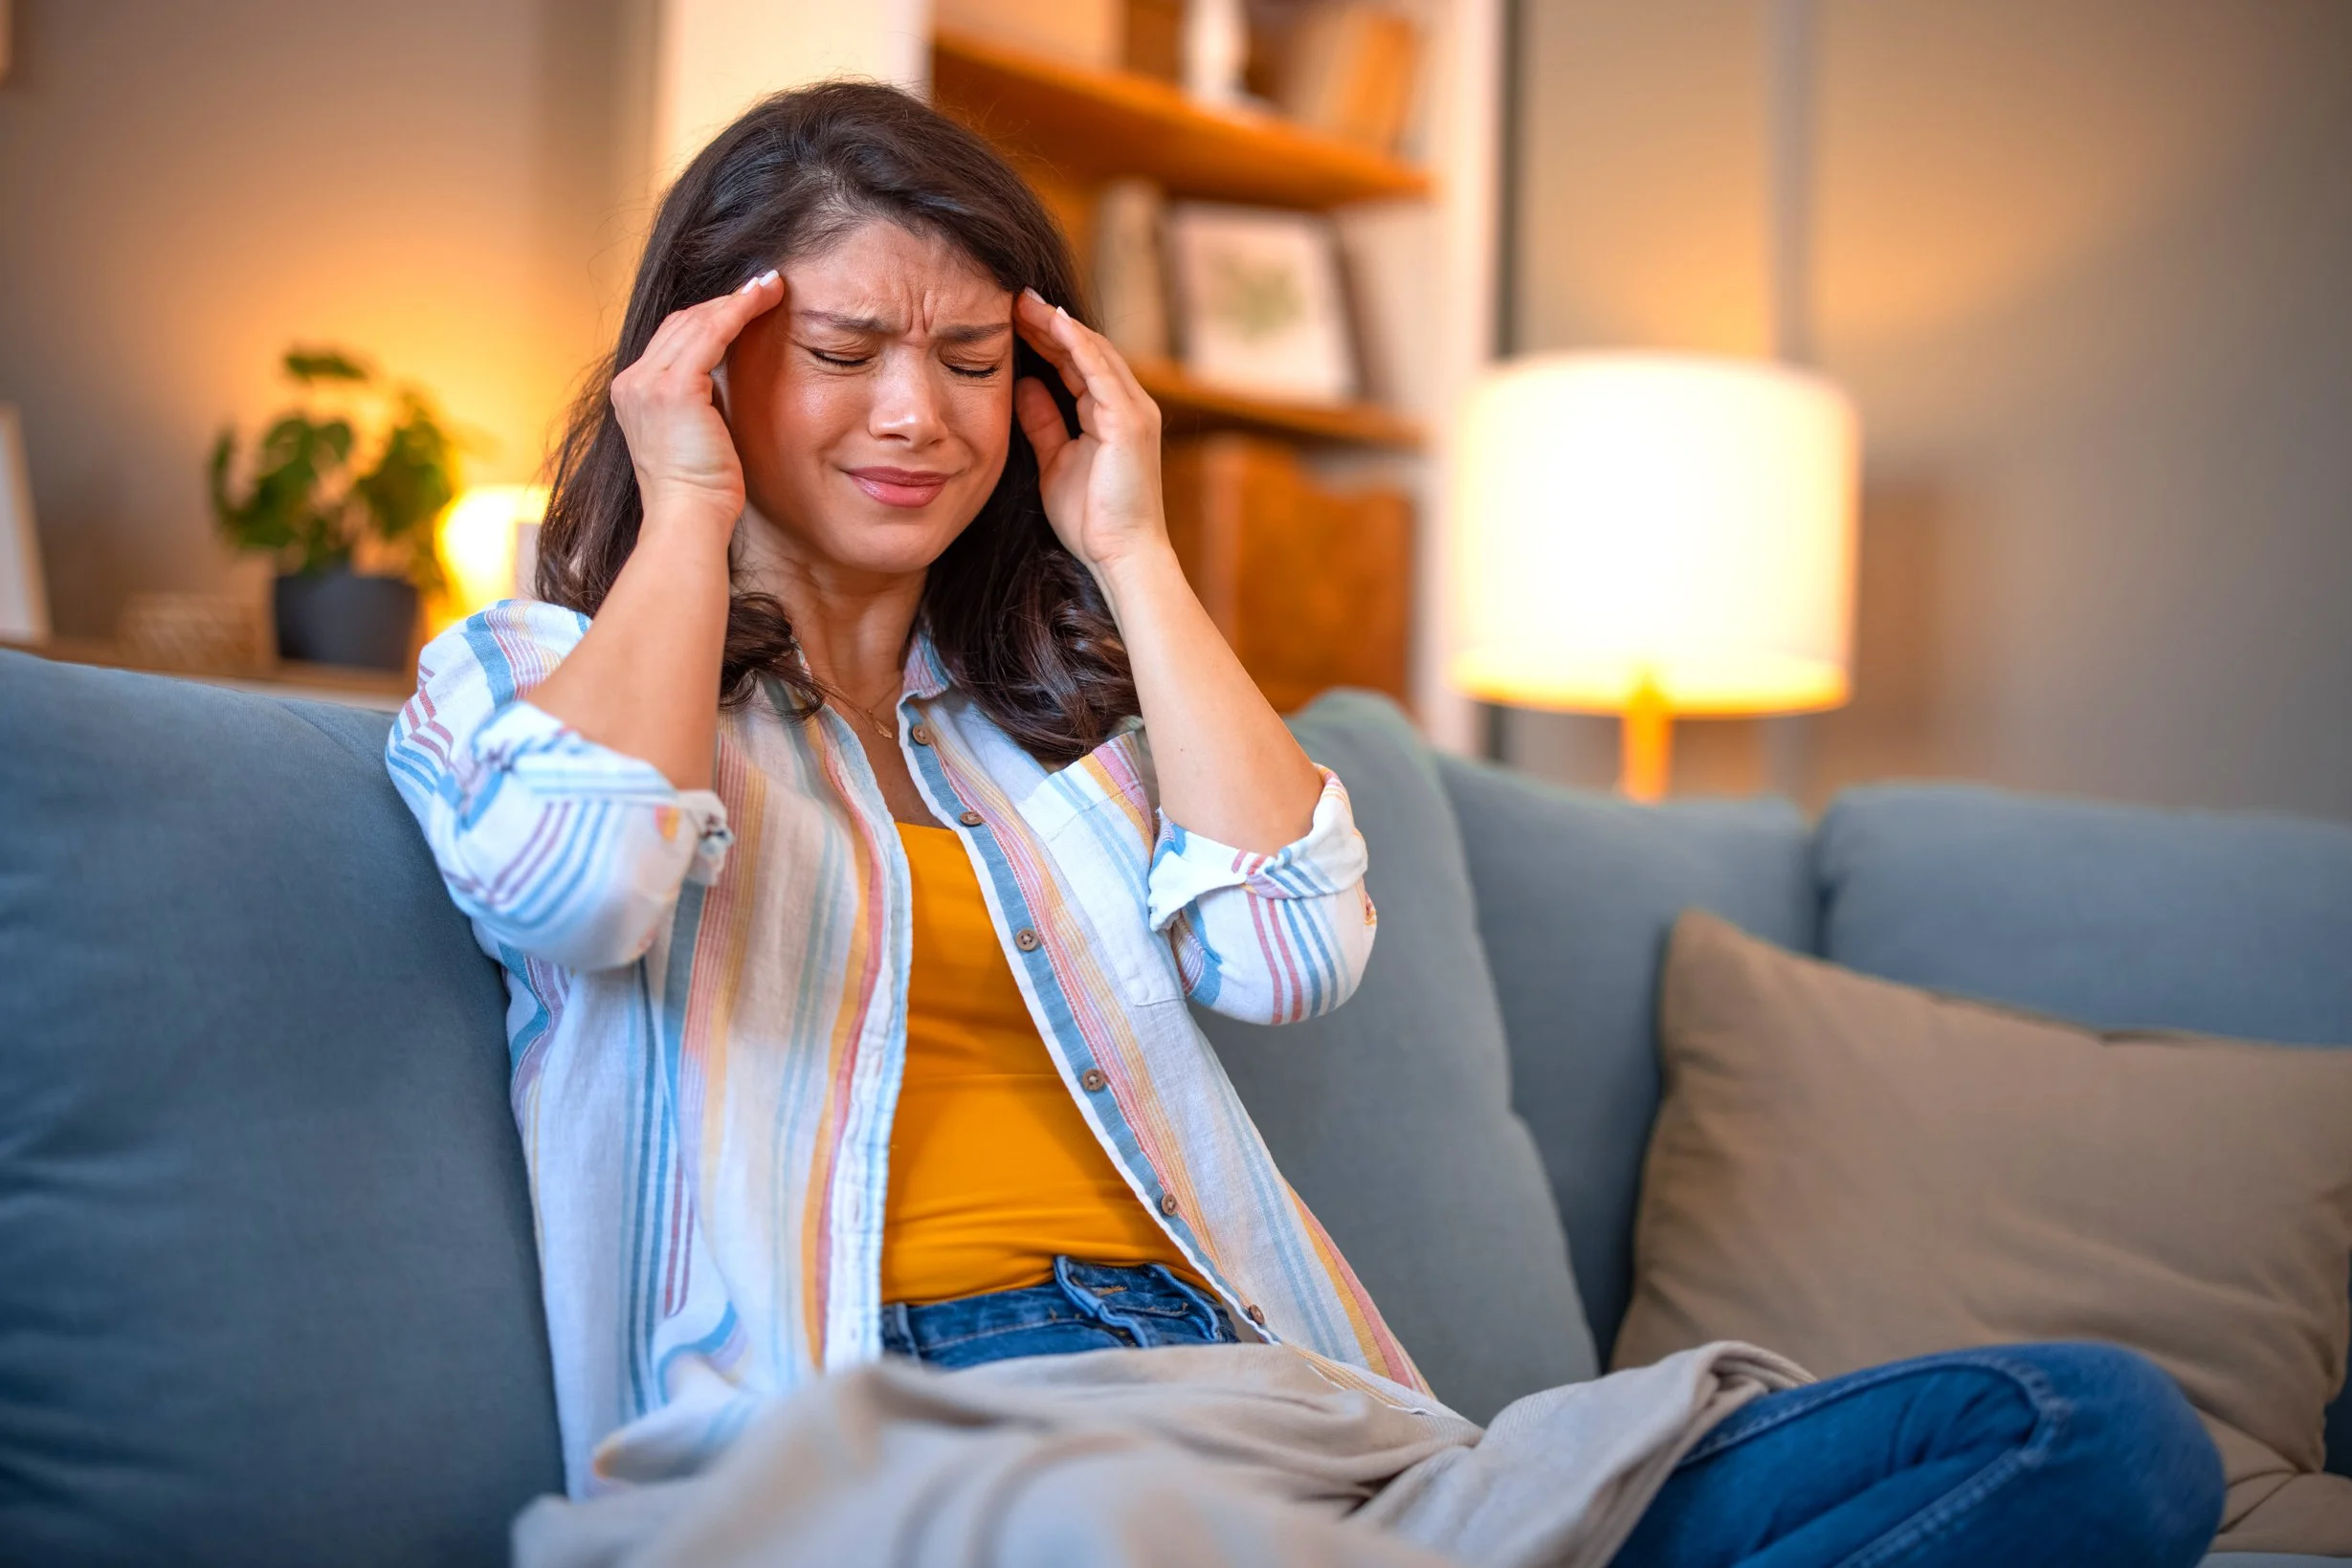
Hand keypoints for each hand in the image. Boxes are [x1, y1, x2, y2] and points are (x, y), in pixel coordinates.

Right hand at [609, 268, 782, 541]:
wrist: (687, 520)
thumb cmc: (700, 494)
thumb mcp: (694, 439)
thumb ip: (700, 406)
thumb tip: (725, 384)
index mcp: (632, 394)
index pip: (671, 341)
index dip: (709, 319)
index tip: (742, 306)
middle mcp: (632, 383)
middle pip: (680, 323)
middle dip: (724, 302)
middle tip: (763, 286)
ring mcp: (647, 383)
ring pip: (696, 322)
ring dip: (736, 299)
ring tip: (771, 286)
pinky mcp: (673, 388)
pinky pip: (711, 333)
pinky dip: (739, 310)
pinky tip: (765, 298)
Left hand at [1013, 288, 1170, 579]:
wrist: (1122, 556)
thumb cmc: (1092, 521)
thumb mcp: (1055, 462)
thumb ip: (1043, 423)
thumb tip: (1023, 385)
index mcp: (1112, 415)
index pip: (1077, 365)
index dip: (1047, 339)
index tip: (1012, 318)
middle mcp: (1130, 405)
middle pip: (1086, 350)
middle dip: (1049, 323)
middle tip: (1012, 297)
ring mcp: (1134, 410)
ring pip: (1093, 352)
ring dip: (1058, 325)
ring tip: (1023, 301)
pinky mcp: (1130, 420)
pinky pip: (1100, 371)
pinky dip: (1076, 344)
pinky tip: (1051, 323)